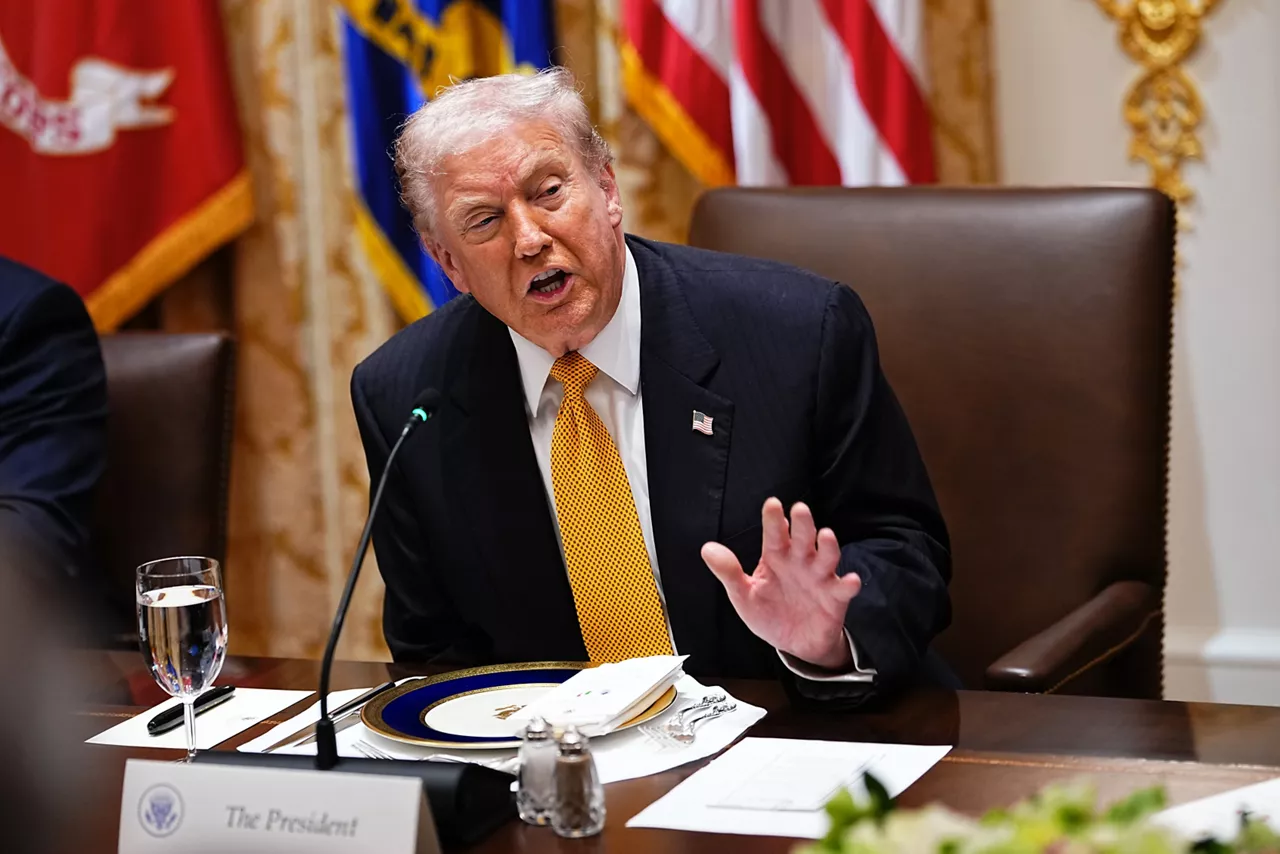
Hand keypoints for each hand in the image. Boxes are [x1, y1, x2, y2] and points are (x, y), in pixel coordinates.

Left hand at [701, 498, 861, 669]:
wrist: (794, 644)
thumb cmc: (769, 612)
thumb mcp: (744, 595)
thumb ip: (728, 572)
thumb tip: (707, 549)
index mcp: (776, 557)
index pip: (774, 535)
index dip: (773, 520)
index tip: (772, 504)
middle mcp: (800, 562)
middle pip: (803, 539)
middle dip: (802, 525)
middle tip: (800, 509)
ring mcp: (819, 578)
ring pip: (826, 558)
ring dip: (828, 547)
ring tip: (826, 535)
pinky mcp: (835, 598)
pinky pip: (843, 589)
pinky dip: (849, 584)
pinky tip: (851, 580)